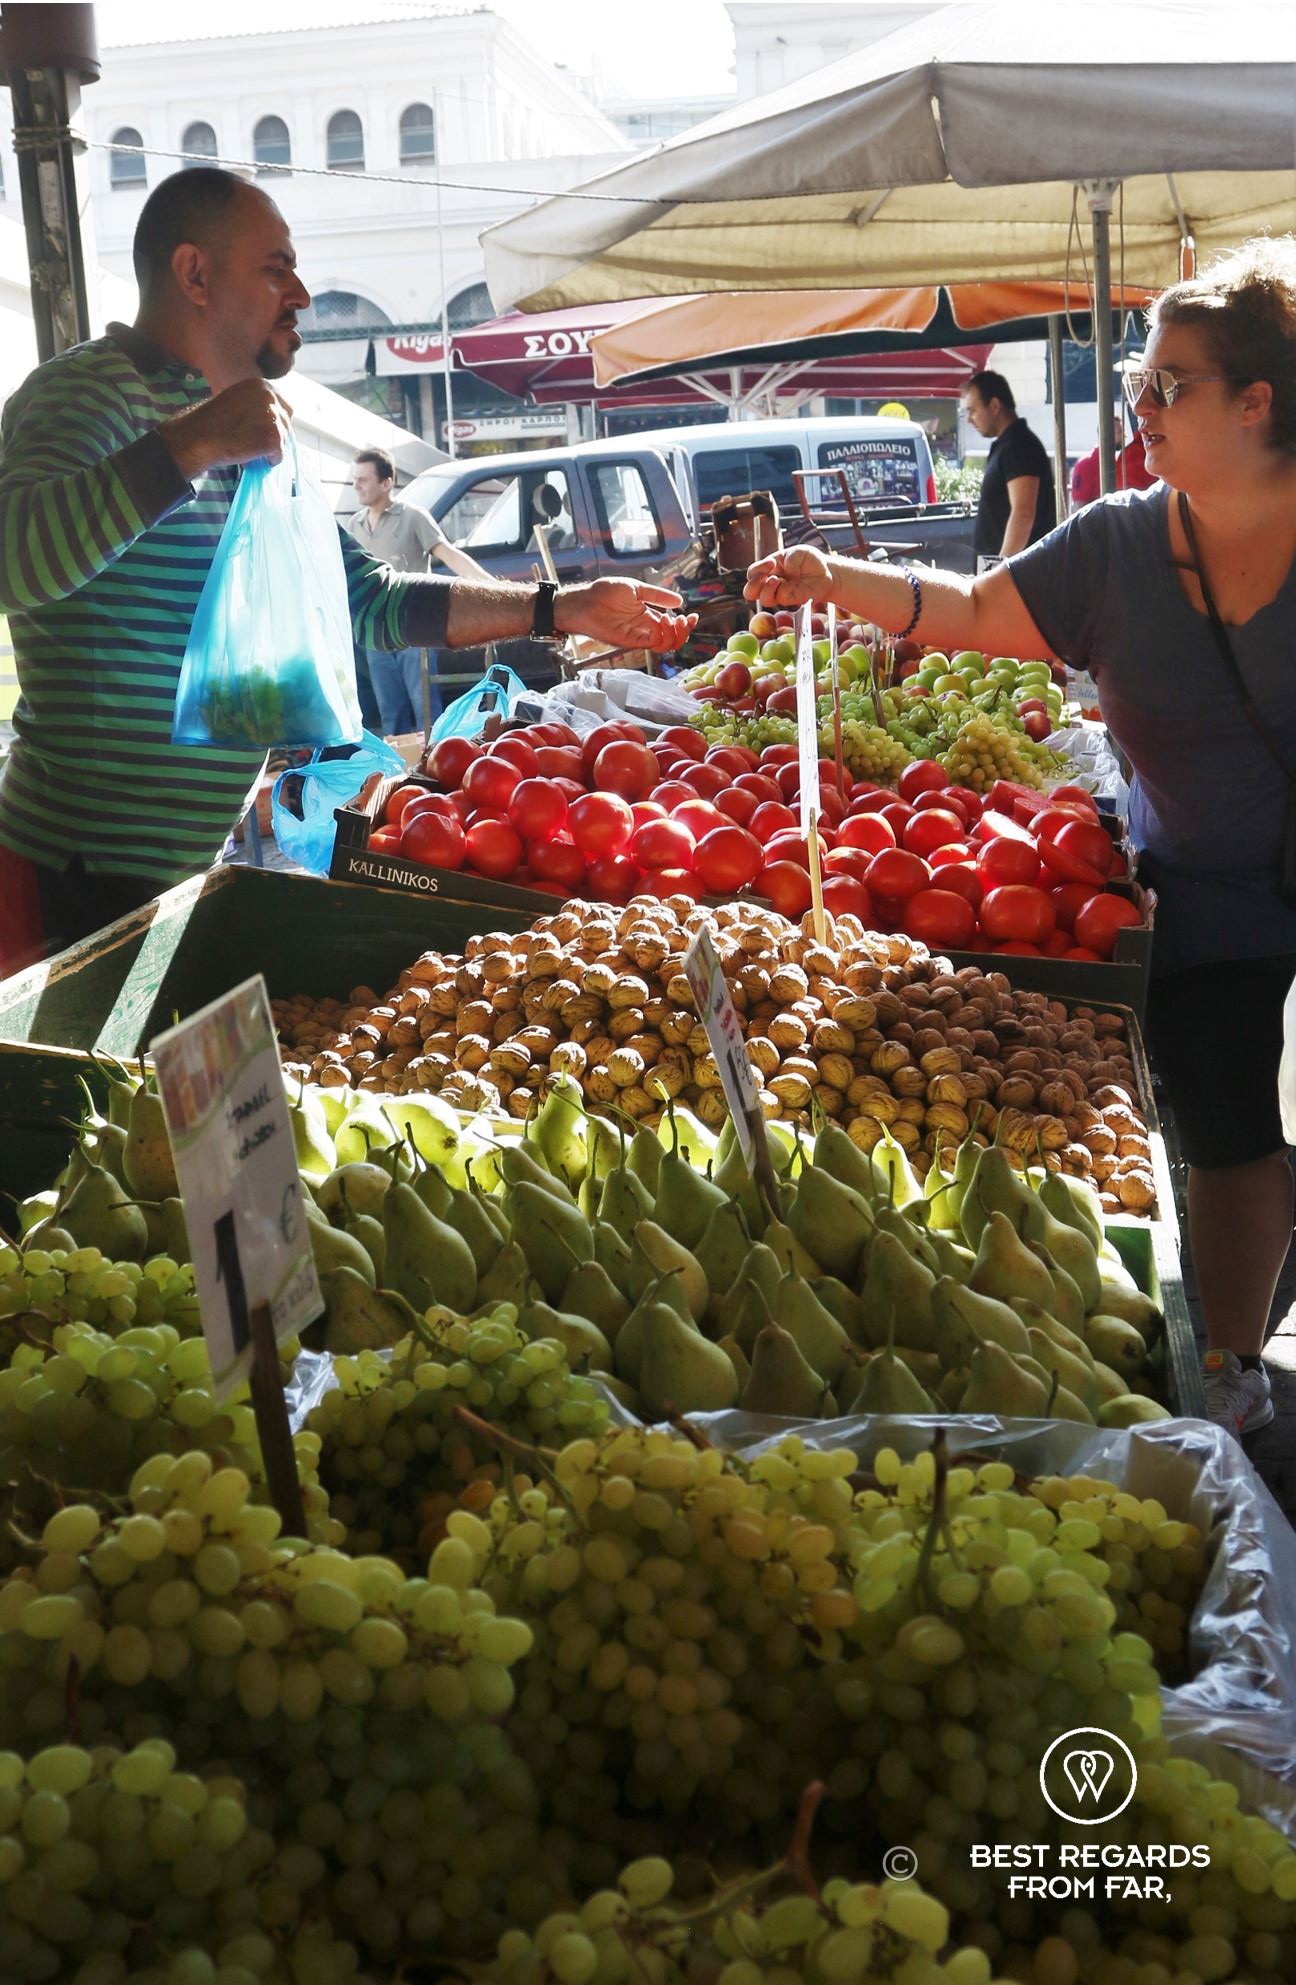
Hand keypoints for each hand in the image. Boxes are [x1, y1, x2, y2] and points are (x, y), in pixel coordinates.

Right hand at [159, 379, 291, 482]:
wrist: (198, 437)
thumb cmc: (211, 423)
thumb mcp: (235, 401)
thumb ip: (254, 404)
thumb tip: (270, 418)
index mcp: (260, 385)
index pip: (282, 404)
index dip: (275, 421)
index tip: (263, 431)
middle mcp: (269, 395)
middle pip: (287, 421)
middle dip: (276, 434)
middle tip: (258, 444)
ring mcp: (272, 415)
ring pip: (284, 438)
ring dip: (269, 448)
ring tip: (247, 449)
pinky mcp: (274, 436)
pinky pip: (280, 454)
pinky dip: (269, 460)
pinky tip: (251, 457)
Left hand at [555, 578, 697, 653]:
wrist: (584, 600)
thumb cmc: (604, 592)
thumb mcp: (636, 588)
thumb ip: (657, 595)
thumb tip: (679, 601)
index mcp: (647, 616)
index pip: (672, 627)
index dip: (685, 625)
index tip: (693, 616)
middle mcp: (645, 629)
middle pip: (672, 640)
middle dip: (684, 631)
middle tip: (685, 620)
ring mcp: (638, 636)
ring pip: (665, 645)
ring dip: (675, 634)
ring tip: (670, 620)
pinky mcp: (630, 641)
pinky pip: (652, 645)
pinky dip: (661, 635)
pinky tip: (660, 621)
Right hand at [743, 544, 833, 609]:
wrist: (826, 570)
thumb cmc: (809, 560)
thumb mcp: (797, 552)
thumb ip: (788, 561)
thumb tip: (786, 575)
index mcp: (769, 569)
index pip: (752, 573)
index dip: (756, 570)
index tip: (771, 563)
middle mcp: (771, 583)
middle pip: (750, 592)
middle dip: (753, 586)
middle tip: (764, 577)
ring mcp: (781, 593)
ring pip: (764, 599)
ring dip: (767, 589)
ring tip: (776, 580)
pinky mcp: (792, 600)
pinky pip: (781, 598)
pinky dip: (783, 590)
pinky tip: (793, 583)